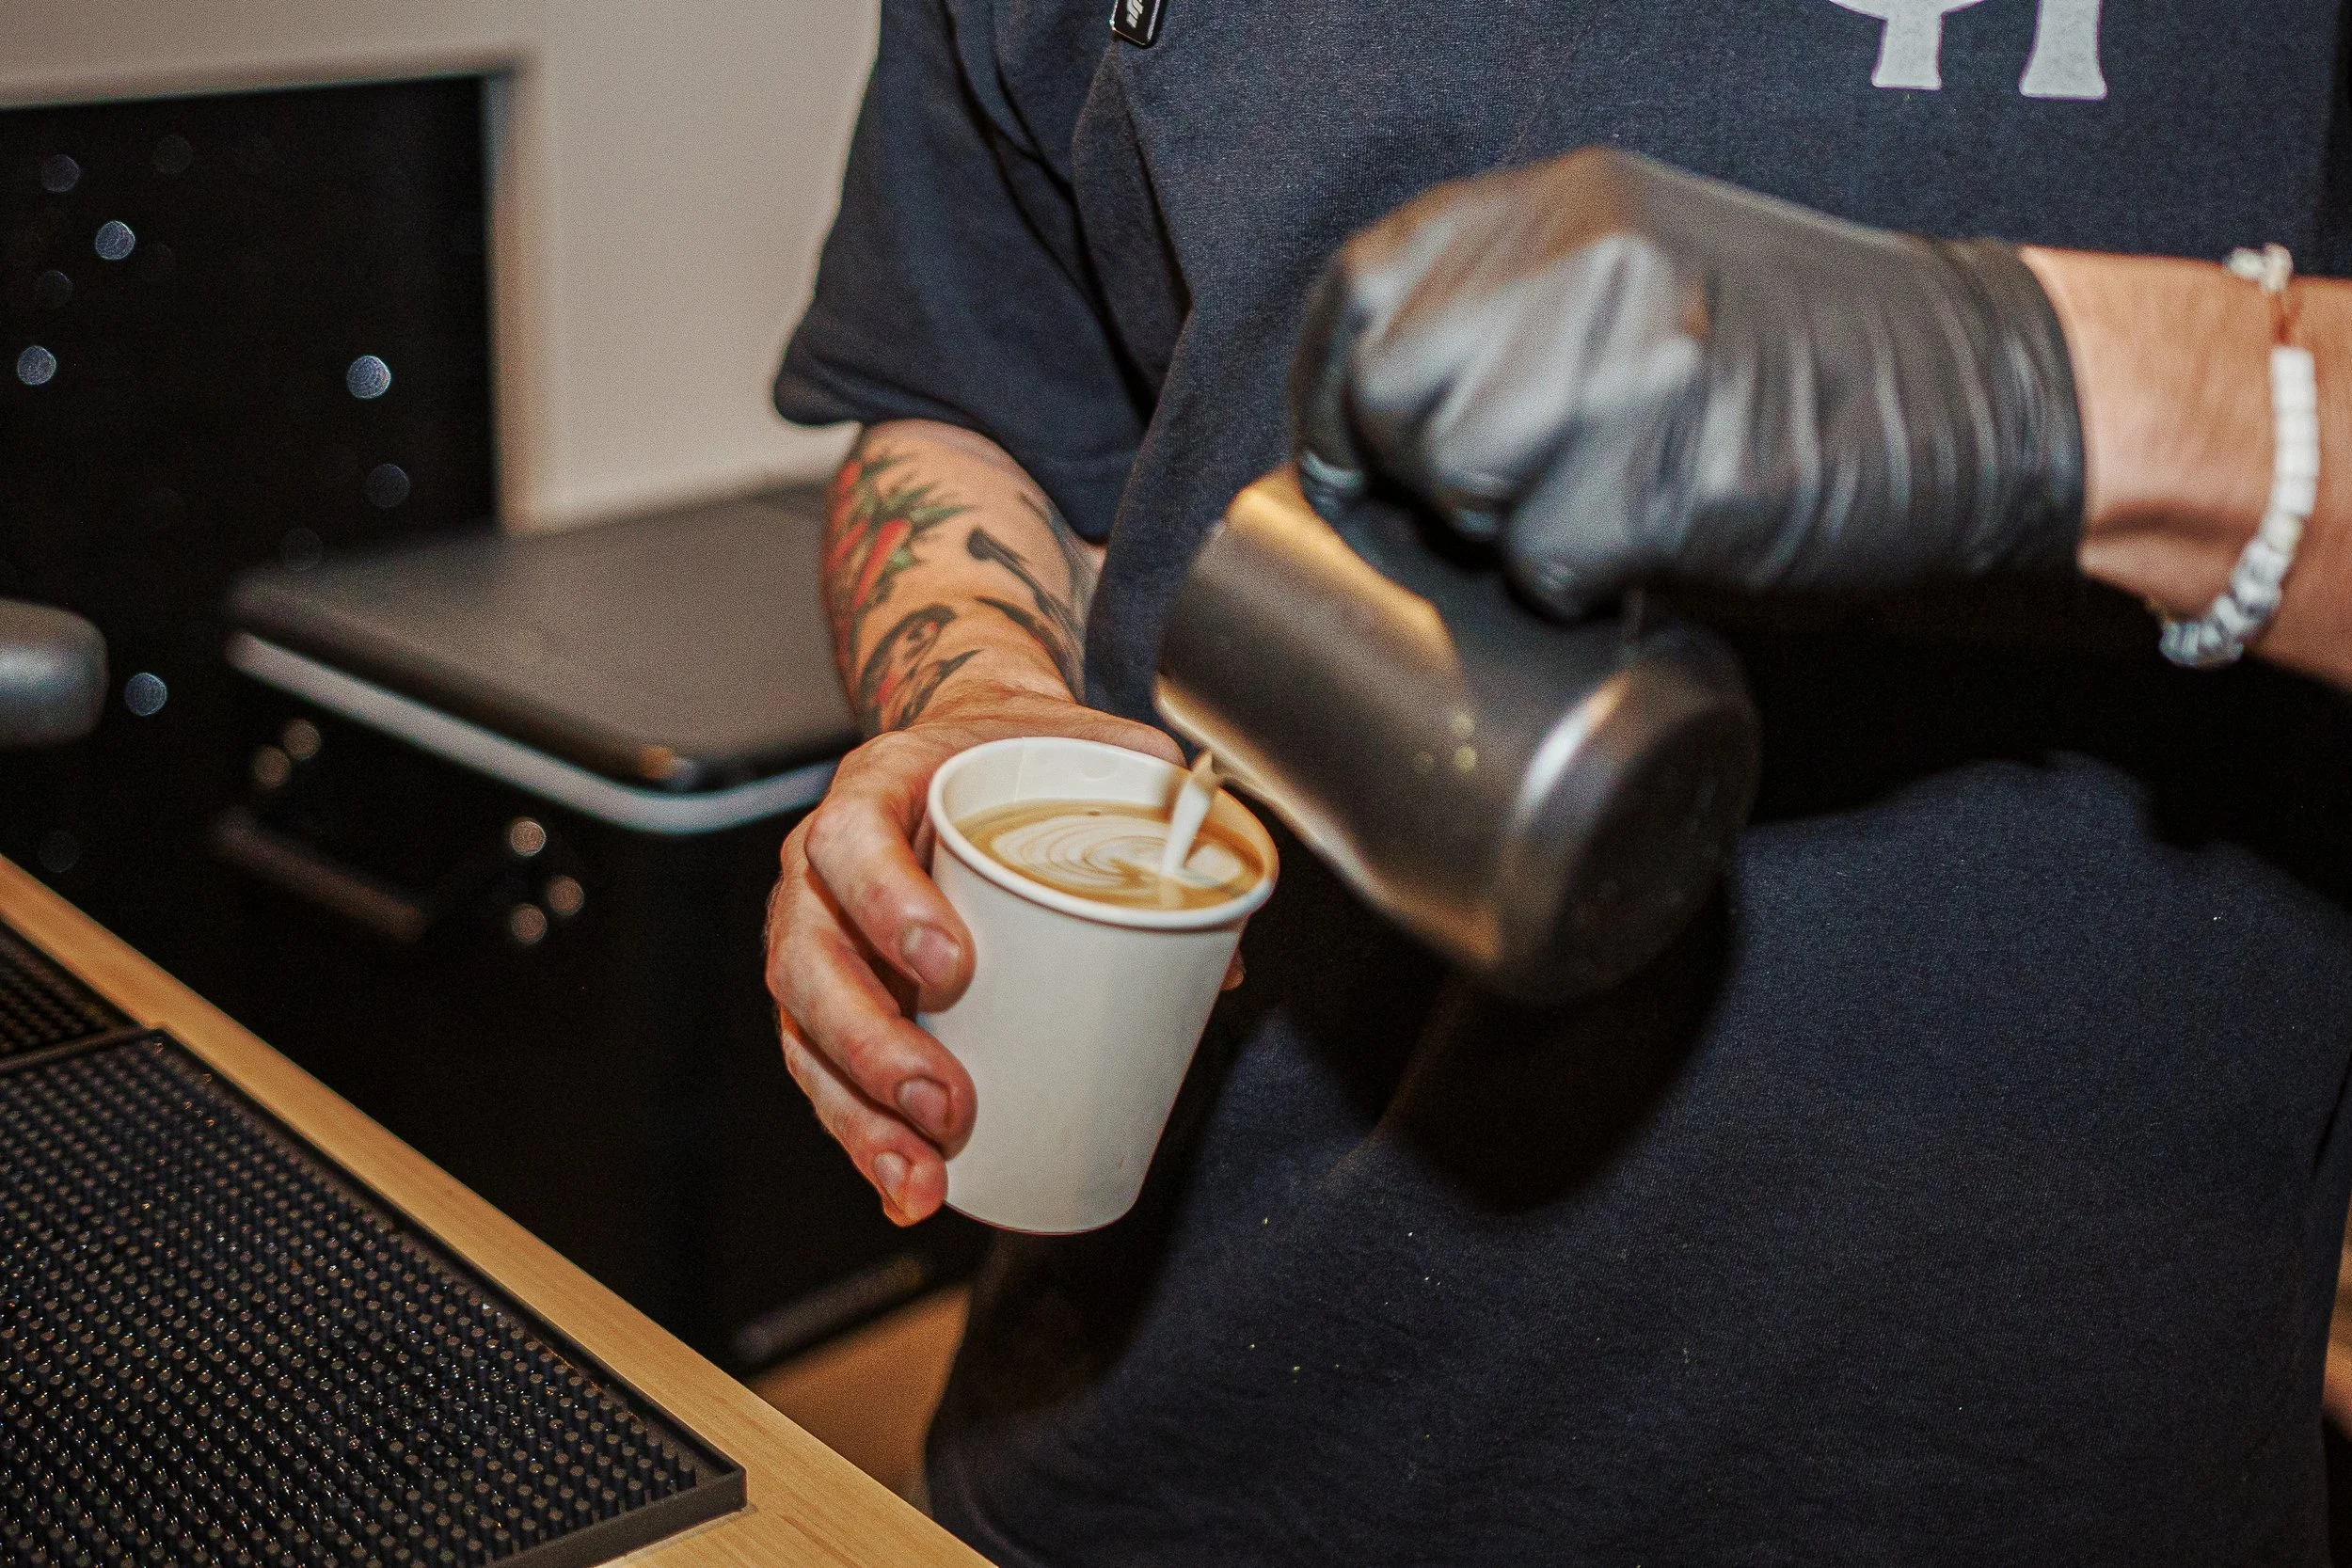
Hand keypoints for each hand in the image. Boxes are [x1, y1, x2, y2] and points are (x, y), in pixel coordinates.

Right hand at [765, 682, 1181, 1223]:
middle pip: (808, 962)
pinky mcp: (832, 1004)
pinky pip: (827, 1075)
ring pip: (806, 1034)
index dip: (887, 905)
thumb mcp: (1093, 749)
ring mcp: (821, 941)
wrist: (970, 749)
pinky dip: (866, 1137)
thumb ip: (1160, 815)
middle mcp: (824, 870)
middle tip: (948, 1102)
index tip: (953, 964)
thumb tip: (1229, 943)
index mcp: (879, 789)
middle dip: (872, 1045)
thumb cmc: (1021, 757)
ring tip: (925, 1174)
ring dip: (862, 1116)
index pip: (851, 841)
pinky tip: (911, 1186)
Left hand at [1291, 148, 2085, 616]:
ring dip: (1502, 529)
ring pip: (1458, 475)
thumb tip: (1376, 428)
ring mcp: (1634, 354)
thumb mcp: (1639, 278)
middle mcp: (1586, 257)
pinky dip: (1578, 582)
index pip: (1362, 288)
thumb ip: (1512, 316)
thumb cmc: (1802, 355)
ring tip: (1588, 517)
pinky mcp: (1681, 465)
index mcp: (1562, 204)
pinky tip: (1640, 553)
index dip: (1329, 396)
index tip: (1343, 465)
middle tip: (1501, 503)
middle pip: (1390, 391)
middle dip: (1419, 472)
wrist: (1988, 390)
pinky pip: (1548, 555)